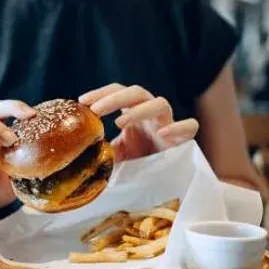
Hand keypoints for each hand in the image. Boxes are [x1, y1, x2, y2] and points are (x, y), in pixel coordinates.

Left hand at [79, 84, 198, 161]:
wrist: (163, 177)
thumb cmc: (139, 159)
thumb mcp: (116, 153)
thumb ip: (101, 149)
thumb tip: (79, 153)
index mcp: (133, 111)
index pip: (118, 91)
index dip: (101, 93)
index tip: (82, 101)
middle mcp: (150, 112)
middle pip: (136, 92)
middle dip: (114, 98)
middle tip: (95, 110)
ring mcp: (168, 122)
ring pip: (160, 104)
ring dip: (139, 110)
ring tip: (119, 123)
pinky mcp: (183, 138)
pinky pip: (189, 126)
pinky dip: (178, 127)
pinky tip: (162, 134)